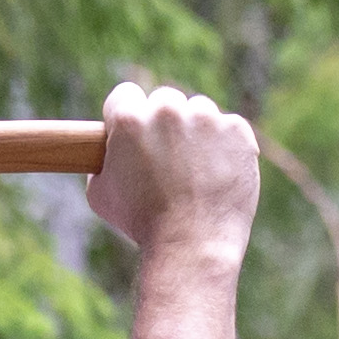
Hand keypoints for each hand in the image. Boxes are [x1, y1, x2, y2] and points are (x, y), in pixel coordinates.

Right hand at [86, 78, 260, 262]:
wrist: (192, 244)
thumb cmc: (142, 224)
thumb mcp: (100, 194)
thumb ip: (103, 162)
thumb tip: (111, 151)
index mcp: (130, 119)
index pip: (125, 94)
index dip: (129, 113)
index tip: (137, 132)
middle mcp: (167, 110)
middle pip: (165, 99)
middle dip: (165, 122)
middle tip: (169, 156)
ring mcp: (206, 119)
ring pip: (199, 111)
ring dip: (197, 131)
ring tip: (196, 170)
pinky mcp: (238, 131)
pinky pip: (229, 128)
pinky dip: (226, 146)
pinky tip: (219, 173)